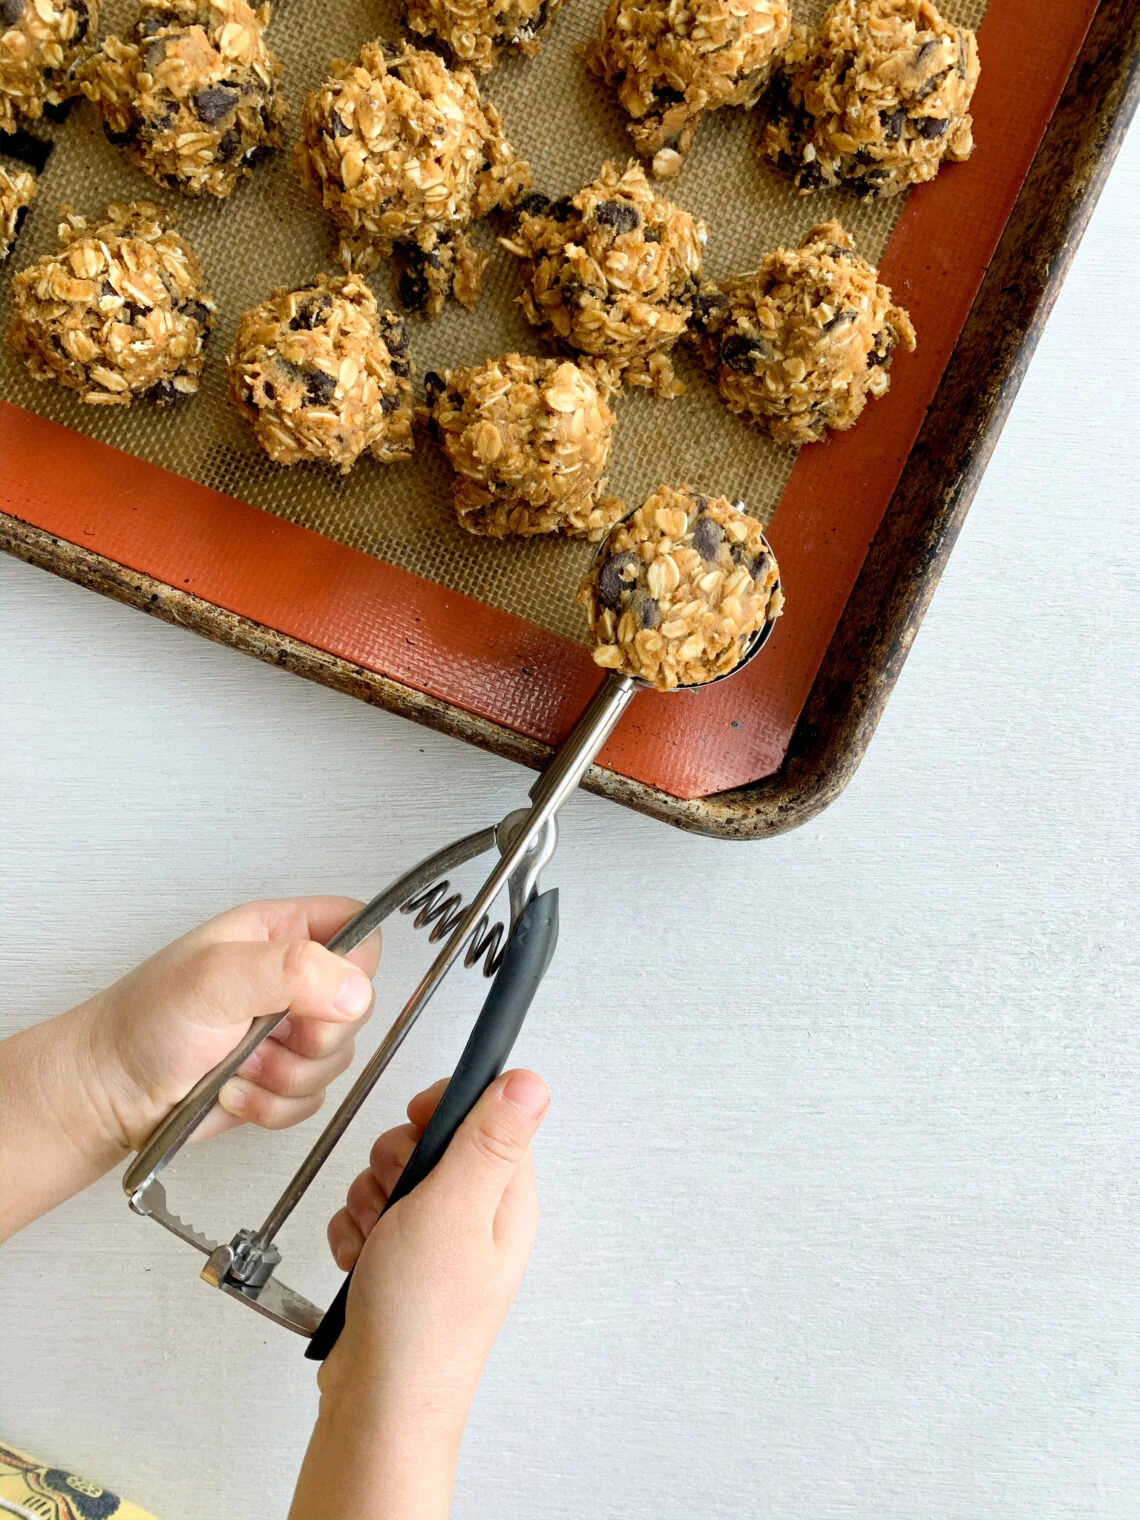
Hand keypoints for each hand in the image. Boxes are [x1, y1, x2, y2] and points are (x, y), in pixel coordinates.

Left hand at [0, 897, 378, 1239]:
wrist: (108, 1094)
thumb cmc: (143, 1024)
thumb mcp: (216, 978)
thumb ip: (292, 970)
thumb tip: (355, 989)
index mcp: (278, 932)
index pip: (358, 930)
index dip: (353, 965)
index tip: (319, 992)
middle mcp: (289, 978)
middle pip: (356, 1004)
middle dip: (314, 1036)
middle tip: (263, 1034)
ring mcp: (286, 1031)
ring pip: (337, 1058)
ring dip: (286, 1076)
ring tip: (238, 1064)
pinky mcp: (281, 1078)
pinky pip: (313, 1098)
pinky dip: (275, 1105)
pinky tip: (234, 1092)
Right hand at [289, 1071, 549, 1519]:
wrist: (379, 1405)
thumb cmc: (423, 1323)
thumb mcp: (456, 1209)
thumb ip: (488, 1140)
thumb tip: (529, 1082)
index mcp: (505, 1196)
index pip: (484, 1111)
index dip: (442, 1110)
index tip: (417, 1128)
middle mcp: (477, 1214)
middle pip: (429, 1141)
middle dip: (394, 1163)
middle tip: (397, 1200)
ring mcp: (438, 1240)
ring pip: (391, 1177)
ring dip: (369, 1203)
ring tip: (378, 1241)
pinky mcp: (402, 1260)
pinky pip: (368, 1216)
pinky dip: (354, 1235)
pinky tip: (361, 1264)